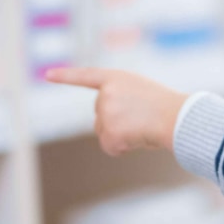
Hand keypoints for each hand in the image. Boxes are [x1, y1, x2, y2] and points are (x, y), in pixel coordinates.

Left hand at [43, 67, 187, 156]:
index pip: (85, 76)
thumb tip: (110, 128)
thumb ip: (120, 99)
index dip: (65, 76)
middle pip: (100, 115)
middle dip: (116, 121)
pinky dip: (121, 148)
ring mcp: (106, 112)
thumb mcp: (141, 92)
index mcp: (116, 78)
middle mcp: (106, 93)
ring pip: (104, 132)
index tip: (47, 75)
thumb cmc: (166, 107)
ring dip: (120, 135)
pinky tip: (136, 139)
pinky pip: (110, 147)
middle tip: (140, 119)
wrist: (177, 118)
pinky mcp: (109, 131)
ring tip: (142, 127)